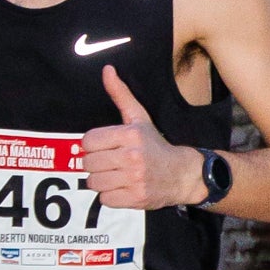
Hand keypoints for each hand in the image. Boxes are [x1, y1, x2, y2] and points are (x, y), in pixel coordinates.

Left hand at [79, 65, 200, 211]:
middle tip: (110, 162)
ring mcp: (134, 179)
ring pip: (94, 182)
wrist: (182, 174)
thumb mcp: (139, 118)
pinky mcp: (135, 198)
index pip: (88, 142)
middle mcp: (132, 156)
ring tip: (115, 176)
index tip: (105, 147)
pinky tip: (122, 188)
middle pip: (88, 163)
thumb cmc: (155, 145)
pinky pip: (104, 199)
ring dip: (101, 181)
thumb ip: (121, 94)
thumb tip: (107, 69)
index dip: (93, 146)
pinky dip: (110, 196)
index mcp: (130, 135)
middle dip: (96, 164)